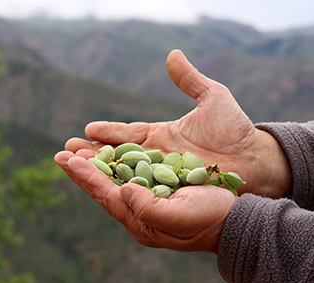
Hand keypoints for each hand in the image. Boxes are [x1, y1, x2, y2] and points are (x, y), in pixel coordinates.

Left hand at [56, 153, 235, 252]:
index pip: (106, 195)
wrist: (236, 219)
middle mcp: (137, 211)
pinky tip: (104, 150)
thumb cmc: (211, 219)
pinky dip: (113, 160)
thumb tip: (122, 191)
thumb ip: (150, 208)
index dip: (87, 176)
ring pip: (112, 179)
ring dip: (92, 164)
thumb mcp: (182, 216)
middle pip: (102, 187)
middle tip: (59, 154)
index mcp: (140, 220)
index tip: (69, 159)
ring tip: (72, 150)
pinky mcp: (156, 187)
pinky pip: (128, 172)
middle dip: (80, 170)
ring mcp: (145, 199)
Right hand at [60, 49, 291, 198]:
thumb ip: (190, 80)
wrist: (255, 161)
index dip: (108, 132)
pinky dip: (118, 190)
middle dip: (89, 156)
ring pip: (120, 175)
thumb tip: (172, 55)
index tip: (88, 130)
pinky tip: (100, 189)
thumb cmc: (235, 130)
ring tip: (71, 168)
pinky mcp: (166, 192)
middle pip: (115, 157)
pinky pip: (138, 190)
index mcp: (159, 135)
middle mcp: (154, 157)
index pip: (126, 134)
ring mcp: (159, 176)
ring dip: (96, 173)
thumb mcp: (214, 99)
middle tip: (64, 153)